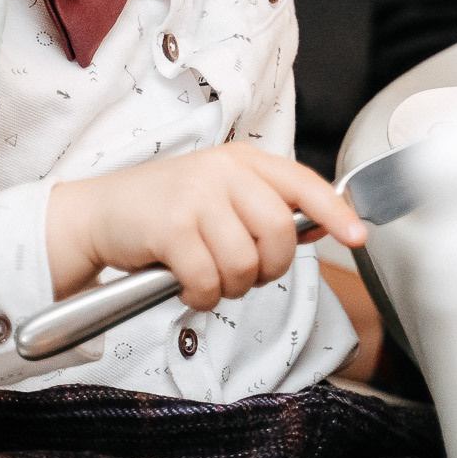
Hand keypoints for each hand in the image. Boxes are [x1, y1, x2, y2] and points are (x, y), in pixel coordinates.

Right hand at [44, 145, 366, 310]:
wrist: (99, 214)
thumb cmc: (164, 210)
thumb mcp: (219, 194)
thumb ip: (265, 205)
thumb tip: (322, 226)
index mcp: (242, 161)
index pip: (302, 183)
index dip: (334, 212)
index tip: (357, 236)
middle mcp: (222, 172)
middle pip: (280, 232)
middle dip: (270, 268)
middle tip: (245, 273)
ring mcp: (196, 197)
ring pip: (245, 264)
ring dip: (230, 286)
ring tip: (207, 276)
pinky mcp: (171, 227)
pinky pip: (208, 281)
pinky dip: (200, 296)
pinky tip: (185, 285)